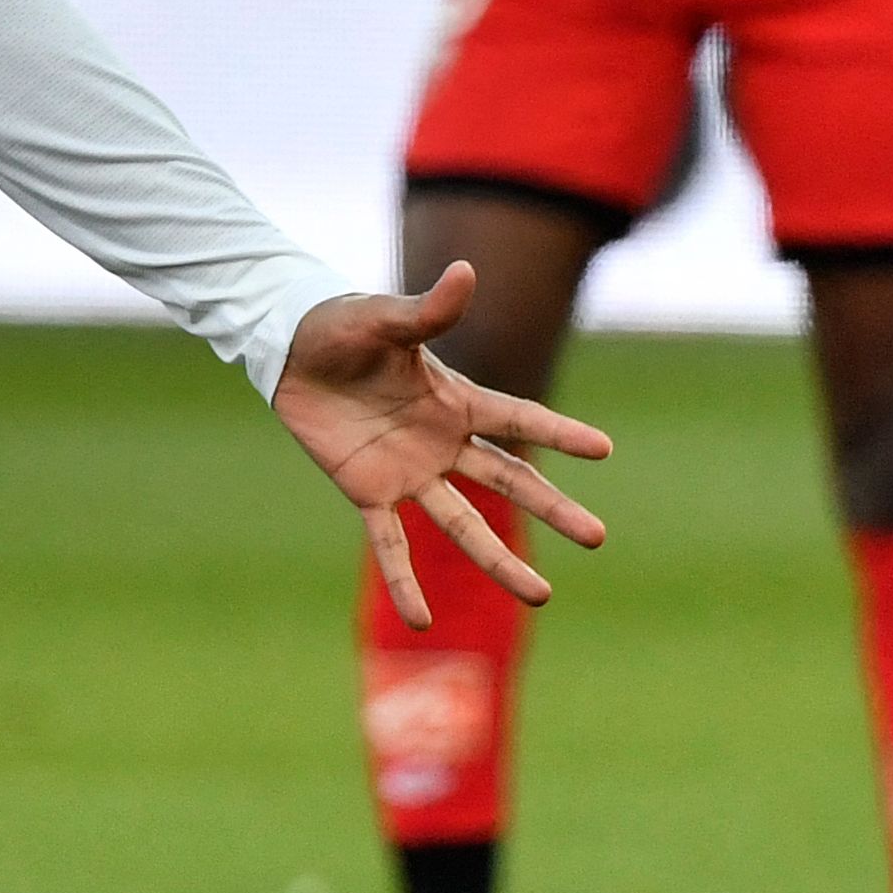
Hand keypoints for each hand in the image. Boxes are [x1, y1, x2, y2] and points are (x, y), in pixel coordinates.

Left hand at [272, 263, 612, 628]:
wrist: (287, 350)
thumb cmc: (339, 325)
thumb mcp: (383, 318)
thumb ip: (427, 311)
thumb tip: (467, 270)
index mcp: (454, 399)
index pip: (518, 419)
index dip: (558, 433)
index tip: (605, 450)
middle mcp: (442, 441)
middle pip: (508, 481)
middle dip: (552, 508)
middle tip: (598, 537)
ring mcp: (409, 471)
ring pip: (463, 524)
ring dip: (499, 560)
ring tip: (542, 596)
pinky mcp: (368, 492)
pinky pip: (390, 545)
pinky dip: (405, 582)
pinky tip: (422, 622)